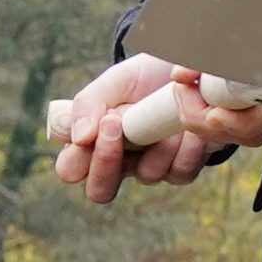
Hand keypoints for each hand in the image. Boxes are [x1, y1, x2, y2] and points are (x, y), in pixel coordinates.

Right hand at [50, 54, 261, 202]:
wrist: (190, 71)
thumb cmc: (144, 77)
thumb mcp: (114, 81)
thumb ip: (88, 104)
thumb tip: (79, 138)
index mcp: (93, 142)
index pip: (71, 169)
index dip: (81, 158)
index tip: (105, 121)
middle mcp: (119, 161)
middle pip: (100, 190)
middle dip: (108, 162)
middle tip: (119, 125)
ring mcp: (151, 166)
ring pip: (146, 176)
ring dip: (157, 145)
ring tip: (166, 117)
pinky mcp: (181, 167)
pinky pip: (180, 173)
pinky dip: (186, 149)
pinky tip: (189, 130)